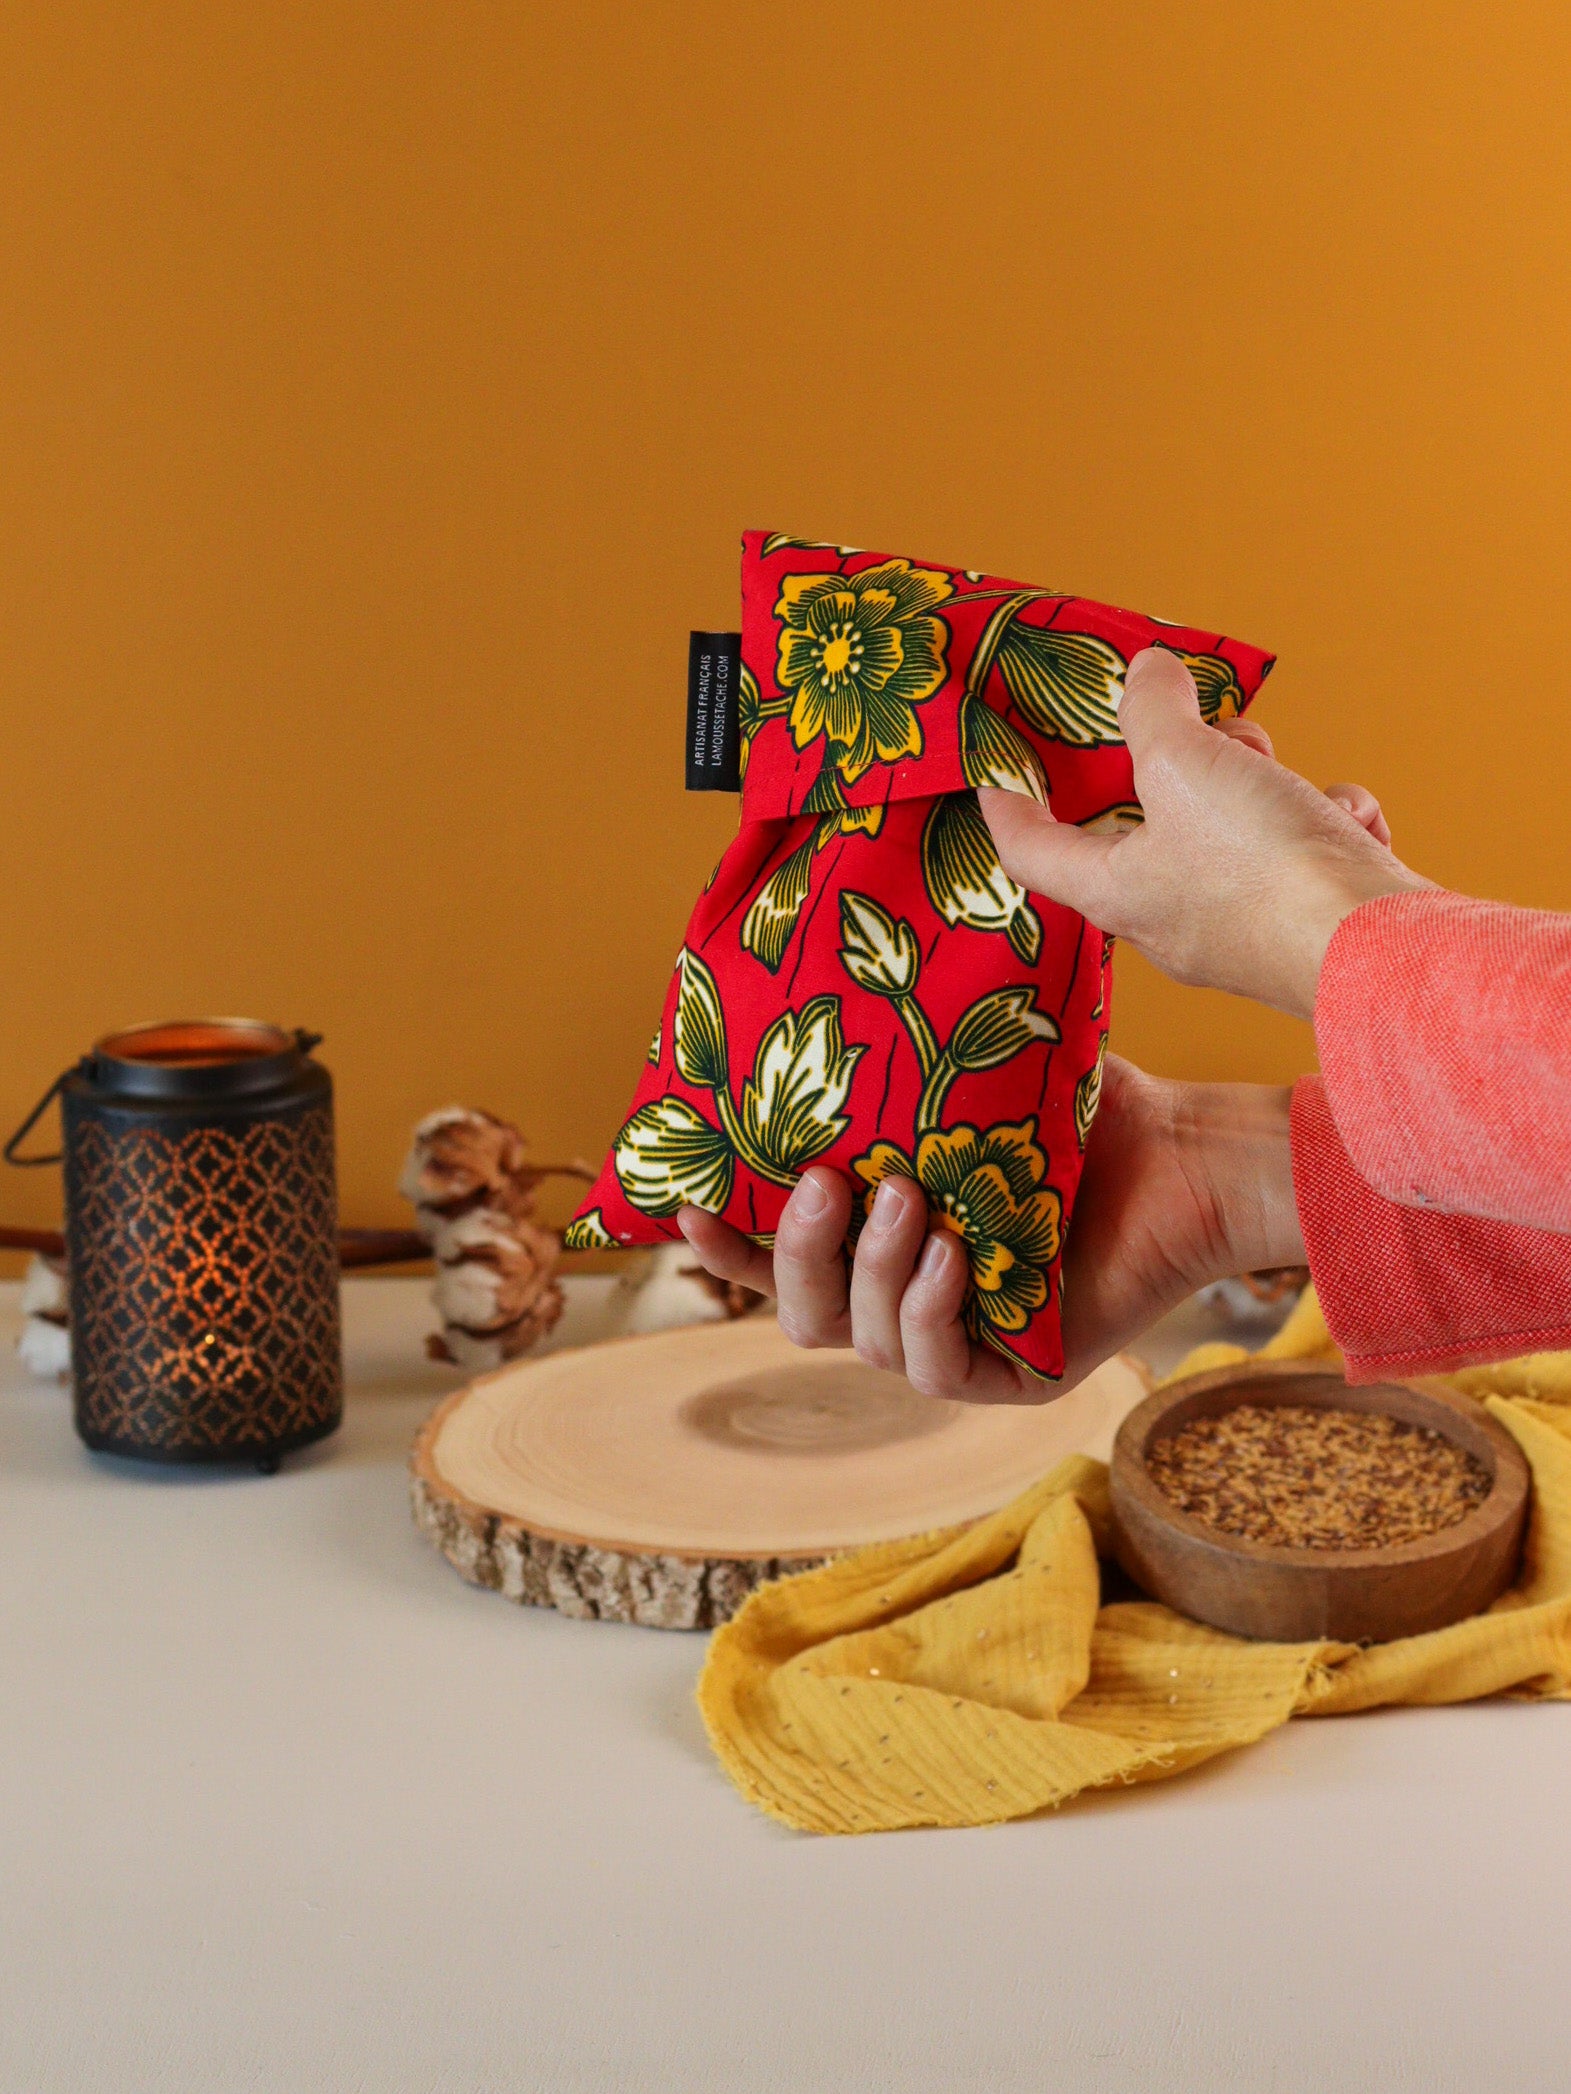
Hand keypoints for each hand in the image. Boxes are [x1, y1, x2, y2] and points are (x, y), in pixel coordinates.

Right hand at [676, 1055, 1304, 1402]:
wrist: (1187, 1152)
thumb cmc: (1078, 1113)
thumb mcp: (963, 1083)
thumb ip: (886, 1065)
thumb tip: (809, 975)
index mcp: (883, 1242)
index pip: (781, 1264)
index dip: (729, 1249)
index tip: (689, 1208)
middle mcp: (909, 1299)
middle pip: (804, 1315)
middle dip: (799, 1254)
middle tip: (829, 1183)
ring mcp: (960, 1344)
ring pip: (862, 1340)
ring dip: (870, 1271)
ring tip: (905, 1200)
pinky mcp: (1017, 1376)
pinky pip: (937, 1368)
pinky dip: (927, 1313)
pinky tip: (947, 1260)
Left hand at [980, 647, 1426, 1019]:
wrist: (1382, 947)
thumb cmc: (1265, 868)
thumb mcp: (1186, 761)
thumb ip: (1152, 709)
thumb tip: (1144, 671)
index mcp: (1117, 893)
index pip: (1032, 849)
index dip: (1006, 806)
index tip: (992, 773)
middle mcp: (1169, 922)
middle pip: (1148, 825)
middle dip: (1184, 764)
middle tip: (1215, 735)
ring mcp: (1239, 931)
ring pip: (1232, 830)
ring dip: (1264, 784)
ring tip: (1292, 782)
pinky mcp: (1303, 926)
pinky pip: (1299, 853)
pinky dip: (1325, 823)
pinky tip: (1348, 822)